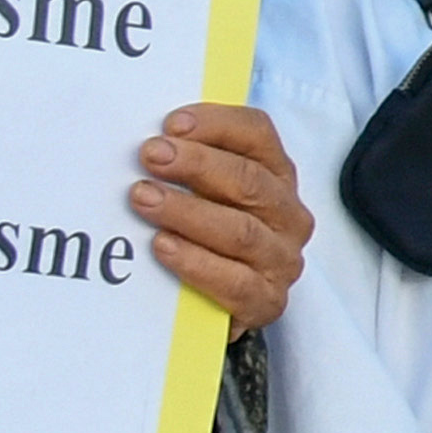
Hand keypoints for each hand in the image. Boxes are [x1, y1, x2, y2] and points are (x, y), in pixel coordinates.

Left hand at [128, 103, 312, 329]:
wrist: (219, 308)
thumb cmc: (210, 239)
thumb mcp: (209, 194)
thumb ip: (192, 164)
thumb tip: (153, 140)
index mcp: (278, 176)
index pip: (258, 135)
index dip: (216, 124)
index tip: (171, 124)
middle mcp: (288, 215)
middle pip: (249, 180)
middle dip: (196, 164)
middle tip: (151, 156)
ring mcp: (281, 260)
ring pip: (241, 230)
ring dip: (187, 211)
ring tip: (144, 199)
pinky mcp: (267, 302)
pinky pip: (234, 281)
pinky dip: (195, 262)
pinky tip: (162, 246)